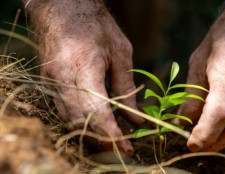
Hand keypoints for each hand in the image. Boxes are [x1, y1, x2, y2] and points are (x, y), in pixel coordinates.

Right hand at [26, 0, 142, 154]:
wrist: (62, 7)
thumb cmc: (95, 24)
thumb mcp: (120, 52)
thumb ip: (127, 88)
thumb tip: (136, 119)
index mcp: (83, 66)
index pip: (96, 112)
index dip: (112, 134)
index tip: (127, 147)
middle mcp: (62, 78)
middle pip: (80, 122)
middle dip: (102, 140)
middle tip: (121, 148)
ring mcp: (51, 81)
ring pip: (69, 121)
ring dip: (90, 135)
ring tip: (111, 141)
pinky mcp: (48, 82)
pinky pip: (63, 111)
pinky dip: (80, 123)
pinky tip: (94, 125)